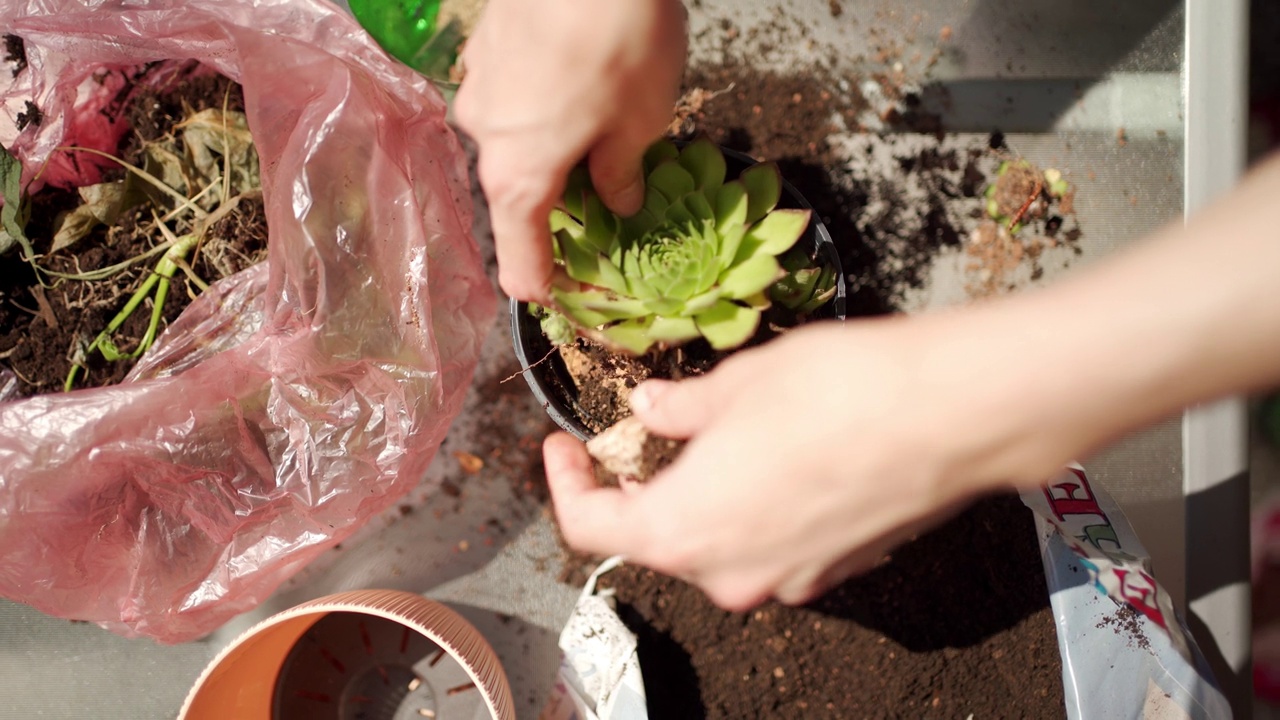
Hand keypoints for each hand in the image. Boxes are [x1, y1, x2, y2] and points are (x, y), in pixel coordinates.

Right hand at [454, 0, 686, 301]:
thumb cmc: (620, 43)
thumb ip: (622, 174)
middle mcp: (485, 140)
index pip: (521, 266)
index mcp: (519, 178)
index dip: (553, 289)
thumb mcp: (641, 124)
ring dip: (556, 146)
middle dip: (565, 206)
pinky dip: (544, 104)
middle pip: (520, 200)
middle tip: (617, 192)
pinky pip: (514, 96)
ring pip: (517, 141)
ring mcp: (477, 89)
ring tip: (609, 119)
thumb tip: (618, 203)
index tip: (582, 295)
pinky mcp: (483, 47)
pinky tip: (584, 75)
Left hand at [544, 320, 1028, 609]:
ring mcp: (787, 582)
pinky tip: (775, 457)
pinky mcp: (835, 571)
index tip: (563, 444)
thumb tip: (649, 412)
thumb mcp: (737, 383)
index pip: (591, 527)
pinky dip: (753, 509)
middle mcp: (729, 575)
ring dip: (699, 497)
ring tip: (711, 438)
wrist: (954, 415)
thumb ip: (679, 409)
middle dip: (637, 488)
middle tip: (636, 434)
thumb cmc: (838, 390)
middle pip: (657, 539)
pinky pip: (771, 546)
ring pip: (717, 544)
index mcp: (684, 529)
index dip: (566, 484)